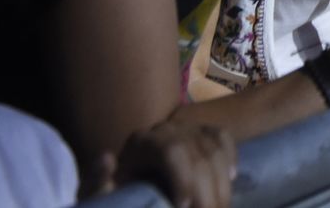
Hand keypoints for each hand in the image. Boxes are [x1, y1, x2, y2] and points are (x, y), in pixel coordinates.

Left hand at [94, 120, 236, 207]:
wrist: (126, 188)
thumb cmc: (117, 195)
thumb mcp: (101, 194)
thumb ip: (98, 182)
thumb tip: (107, 159)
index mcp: (142, 142)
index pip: (172, 151)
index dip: (184, 177)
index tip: (185, 207)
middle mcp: (168, 129)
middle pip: (199, 155)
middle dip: (208, 191)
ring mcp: (188, 129)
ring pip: (215, 151)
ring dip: (222, 184)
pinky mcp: (202, 134)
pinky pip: (223, 139)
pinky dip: (230, 158)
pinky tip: (230, 181)